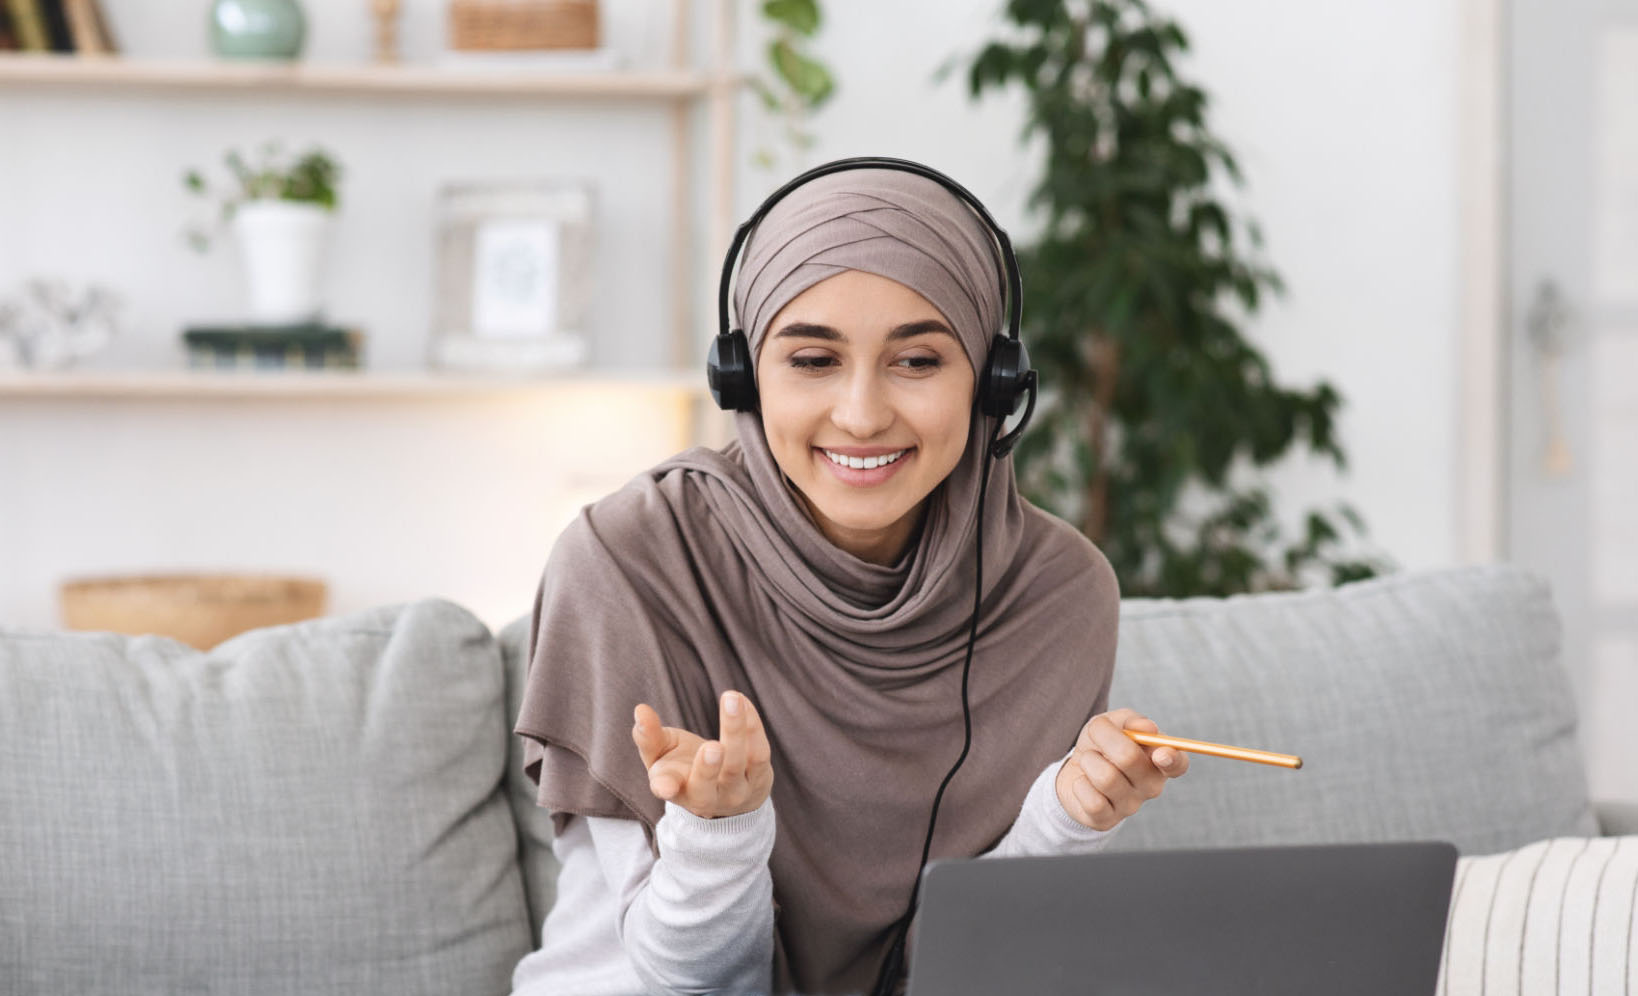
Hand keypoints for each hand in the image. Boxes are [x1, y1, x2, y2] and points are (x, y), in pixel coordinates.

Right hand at [632, 691, 773, 819]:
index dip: (665, 787)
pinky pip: (759, 754)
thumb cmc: (684, 769)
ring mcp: (735, 791)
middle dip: (708, 767)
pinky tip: (743, 702)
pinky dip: (753, 726)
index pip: (667, 789)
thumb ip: (648, 736)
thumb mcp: (661, 757)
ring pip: (737, 765)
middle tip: (712, 746)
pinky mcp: (759, 779)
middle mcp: (706, 797)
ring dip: (736, 731)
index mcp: (676, 789)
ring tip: (731, 698)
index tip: (664, 786)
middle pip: (707, 784)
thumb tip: (640, 710)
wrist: (727, 794)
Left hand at [1055, 708, 1188, 830]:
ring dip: (1088, 761)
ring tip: (1088, 761)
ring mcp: (1131, 805)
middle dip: (1105, 739)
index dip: (1173, 760)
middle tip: (1096, 736)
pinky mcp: (1108, 820)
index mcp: (1158, 759)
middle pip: (1130, 759)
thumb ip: (1130, 720)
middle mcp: (1151, 785)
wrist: (1074, 771)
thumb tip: (1147, 727)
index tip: (1160, 754)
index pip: (1178, 763)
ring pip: (1106, 778)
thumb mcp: (1113, 723)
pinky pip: (1093, 800)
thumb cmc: (1101, 745)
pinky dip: (1079, 784)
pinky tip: (1083, 783)